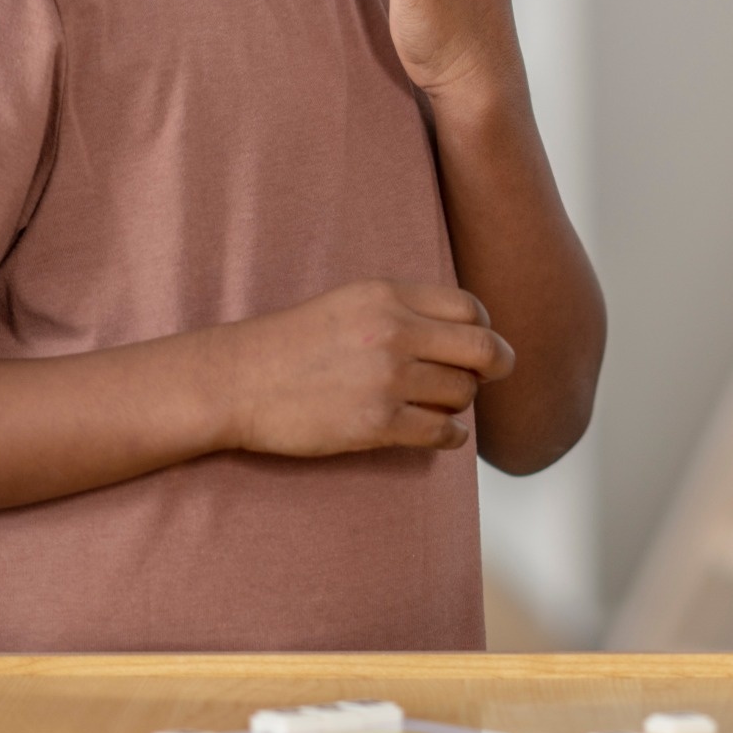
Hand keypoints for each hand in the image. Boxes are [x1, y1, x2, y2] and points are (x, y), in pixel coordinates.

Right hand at [218, 279, 516, 456]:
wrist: (237, 380)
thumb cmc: (291, 344)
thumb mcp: (350, 302)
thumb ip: (403, 309)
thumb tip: (462, 331)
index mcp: (387, 296)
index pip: (471, 308)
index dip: (485, 329)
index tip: (479, 345)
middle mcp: (393, 332)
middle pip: (482, 349)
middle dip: (495, 366)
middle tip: (490, 376)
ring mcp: (386, 380)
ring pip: (463, 394)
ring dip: (458, 403)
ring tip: (437, 404)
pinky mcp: (375, 424)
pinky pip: (441, 433)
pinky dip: (448, 436)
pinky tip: (439, 434)